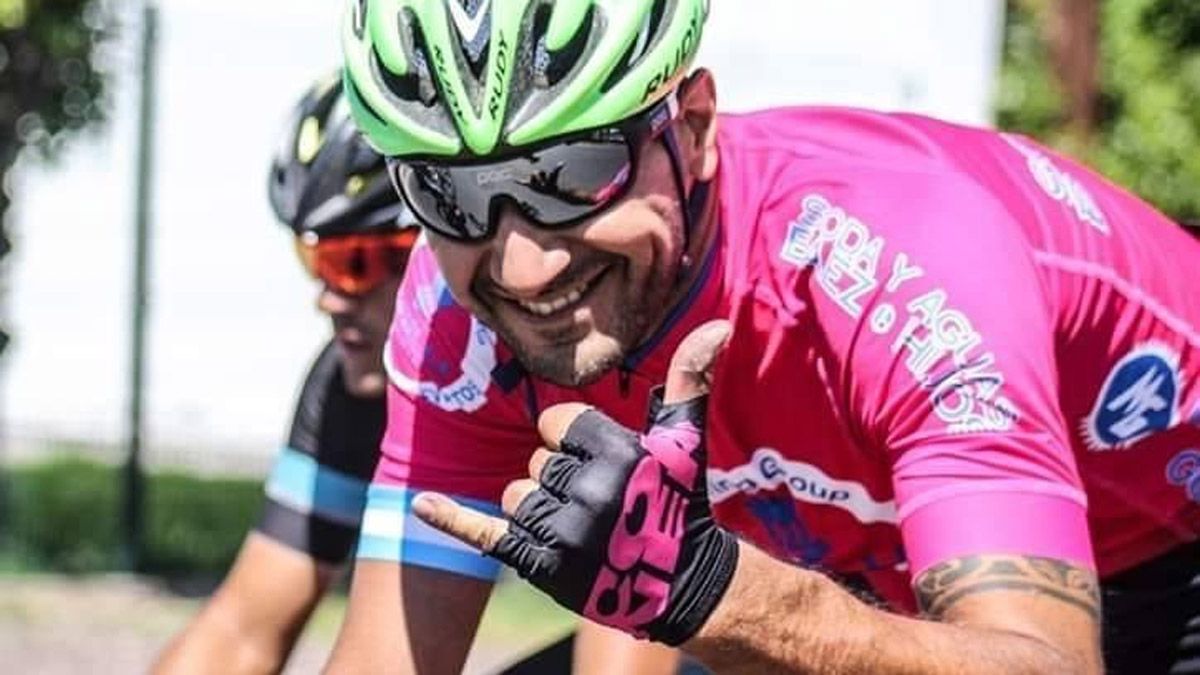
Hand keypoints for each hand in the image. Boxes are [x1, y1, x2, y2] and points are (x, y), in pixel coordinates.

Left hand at [412, 320, 739, 644]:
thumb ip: (690, 379)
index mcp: (616, 453)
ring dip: (538, 509)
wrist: (679, 584)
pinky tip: (423, 502)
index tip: (600, 462)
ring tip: (581, 527)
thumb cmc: (677, 502)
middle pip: (534, 463)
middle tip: (598, 503)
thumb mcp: (683, 440)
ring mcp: (563, 534)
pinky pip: (483, 532)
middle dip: (558, 479)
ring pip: (513, 497)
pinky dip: (451, 519)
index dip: (571, 439)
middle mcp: (588, 493)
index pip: (555, 424)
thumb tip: (718, 325)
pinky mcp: (541, 566)